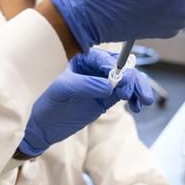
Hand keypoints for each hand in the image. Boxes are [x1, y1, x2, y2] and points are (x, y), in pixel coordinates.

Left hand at [20, 49, 154, 155]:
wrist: (41, 126)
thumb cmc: (45, 103)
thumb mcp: (61, 91)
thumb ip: (85, 85)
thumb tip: (110, 85)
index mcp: (82, 59)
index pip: (106, 59)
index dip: (118, 69)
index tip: (124, 84)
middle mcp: (94, 69)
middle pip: (121, 69)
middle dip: (134, 80)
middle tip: (140, 96)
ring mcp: (101, 84)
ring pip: (127, 82)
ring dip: (137, 89)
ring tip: (142, 102)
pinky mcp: (106, 98)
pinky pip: (125, 94)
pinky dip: (133, 98)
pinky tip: (136, 106)